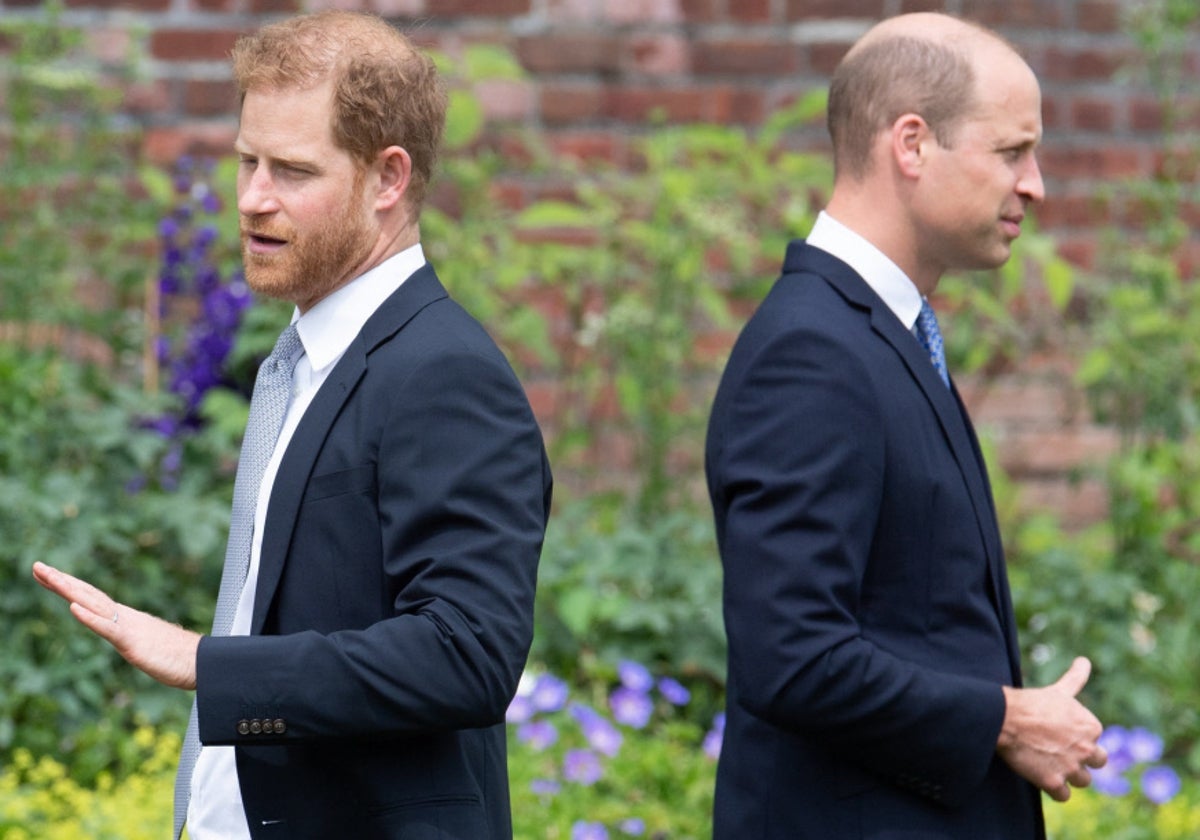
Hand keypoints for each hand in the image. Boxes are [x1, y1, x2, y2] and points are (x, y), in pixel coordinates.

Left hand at [32, 561, 199, 689]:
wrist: (202, 662)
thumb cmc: (179, 657)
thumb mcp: (147, 646)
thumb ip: (135, 637)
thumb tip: (129, 637)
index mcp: (126, 619)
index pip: (92, 598)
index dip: (69, 585)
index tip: (47, 574)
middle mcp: (125, 617)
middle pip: (88, 594)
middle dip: (61, 580)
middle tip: (36, 566)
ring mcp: (129, 627)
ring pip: (94, 604)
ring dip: (69, 590)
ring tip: (48, 576)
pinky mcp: (133, 642)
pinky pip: (108, 628)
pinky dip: (90, 617)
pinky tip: (73, 608)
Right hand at [997, 656, 1106, 800]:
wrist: (1004, 718)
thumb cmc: (1031, 702)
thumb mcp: (1058, 691)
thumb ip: (1076, 678)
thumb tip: (1084, 660)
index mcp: (1091, 726)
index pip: (1095, 739)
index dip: (1078, 737)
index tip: (1060, 732)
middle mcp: (1086, 749)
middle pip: (1097, 762)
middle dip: (1081, 759)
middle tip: (1059, 751)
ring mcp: (1071, 767)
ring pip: (1082, 781)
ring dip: (1070, 775)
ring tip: (1050, 764)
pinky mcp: (1054, 782)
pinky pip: (1064, 796)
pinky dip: (1055, 790)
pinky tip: (1043, 777)